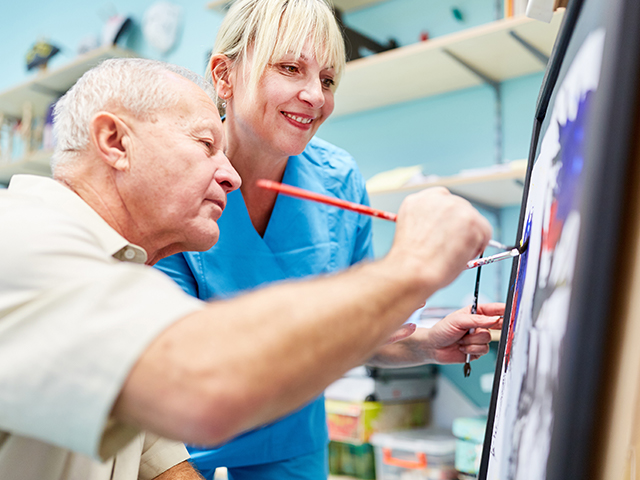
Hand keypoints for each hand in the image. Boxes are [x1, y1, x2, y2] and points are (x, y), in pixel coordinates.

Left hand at [367, 303, 503, 366]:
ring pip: (488, 339)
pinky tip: (462, 347)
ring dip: (473, 341)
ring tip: (461, 339)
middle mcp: (479, 325)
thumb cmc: (441, 330)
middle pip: (497, 325)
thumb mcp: (457, 320)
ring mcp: (479, 339)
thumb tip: (494, 319)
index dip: (503, 310)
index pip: (493, 310)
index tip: (511, 310)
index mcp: (475, 313)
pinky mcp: (477, 351)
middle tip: (490, 327)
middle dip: (492, 327)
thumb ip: (476, 319)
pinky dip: (471, 349)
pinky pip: (483, 350)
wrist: (433, 347)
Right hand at [388, 187, 491, 292]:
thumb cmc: (409, 261)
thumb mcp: (411, 232)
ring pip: (474, 221)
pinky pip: (485, 233)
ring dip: (469, 237)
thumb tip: (447, 231)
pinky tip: (461, 255)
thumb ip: (429, 224)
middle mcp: (438, 198)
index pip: (441, 201)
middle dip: (460, 228)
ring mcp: (456, 207)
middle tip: (453, 247)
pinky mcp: (472, 220)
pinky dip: (478, 246)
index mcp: (418, 200)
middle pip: (460, 209)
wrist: (412, 270)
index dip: (447, 219)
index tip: (447, 231)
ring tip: (452, 254)